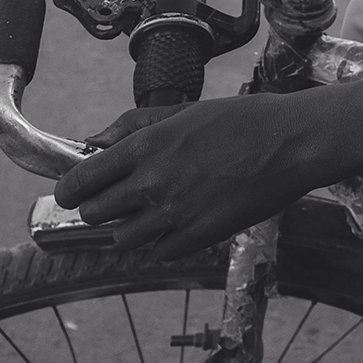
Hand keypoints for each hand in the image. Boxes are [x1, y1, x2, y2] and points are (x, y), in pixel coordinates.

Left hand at [52, 94, 322, 258]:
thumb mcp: (185, 111)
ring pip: (123, 239)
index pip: (80, 181)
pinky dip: (163, 243)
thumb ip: (134, 125)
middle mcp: (153, 182)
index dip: (70, 191)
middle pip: (95, 214)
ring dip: (130, 229)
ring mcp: (175, 212)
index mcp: (145, 146)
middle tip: (116, 203)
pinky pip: (160, 252)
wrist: (292, 142)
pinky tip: (180, 224)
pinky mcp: (200, 235)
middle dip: (100, 209)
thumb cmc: (243, 120)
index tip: (74, 194)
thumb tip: (94, 140)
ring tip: (151, 214)